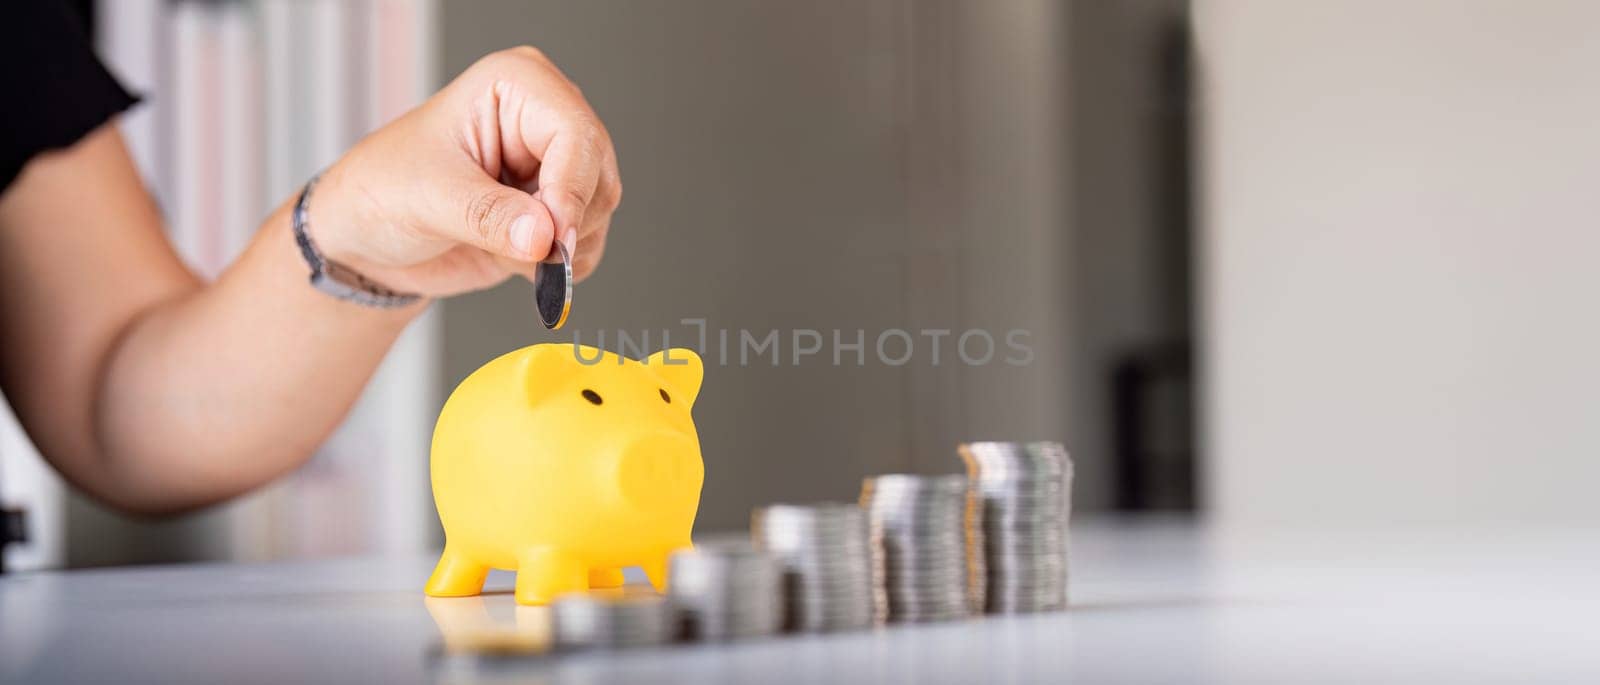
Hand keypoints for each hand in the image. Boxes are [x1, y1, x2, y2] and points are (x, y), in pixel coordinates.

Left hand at [309, 47, 620, 296]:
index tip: (555, 238)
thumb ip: (488, 216)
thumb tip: (544, 236)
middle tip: (529, 254)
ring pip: (598, 212)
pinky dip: (559, 265)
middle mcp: (543, 119)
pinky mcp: (555, 209)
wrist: (367, 237)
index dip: (571, 189)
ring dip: (560, 248)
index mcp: (516, 86)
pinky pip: (588, 242)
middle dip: (567, 224)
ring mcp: (554, 165)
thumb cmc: (382, 190)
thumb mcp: (426, 197)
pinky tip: (515, 258)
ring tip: (499, 246)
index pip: (574, 132)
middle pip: (598, 174)